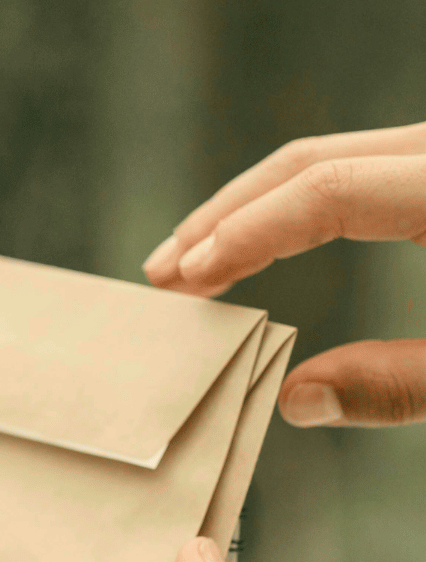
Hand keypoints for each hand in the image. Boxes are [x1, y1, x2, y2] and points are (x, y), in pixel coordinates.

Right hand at [142, 122, 425, 428]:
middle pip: (307, 164)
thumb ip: (399, 383)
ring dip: (245, 211)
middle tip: (161, 272)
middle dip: (223, 219)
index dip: (248, 234)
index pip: (328, 191)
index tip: (189, 279)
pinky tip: (255, 247)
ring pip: (323, 161)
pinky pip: (349, 171)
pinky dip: (289, 209)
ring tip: (187, 264)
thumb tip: (296, 399)